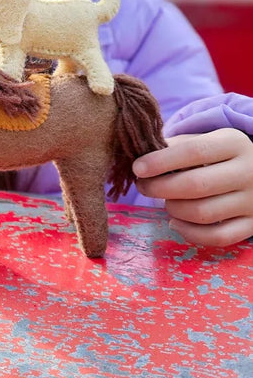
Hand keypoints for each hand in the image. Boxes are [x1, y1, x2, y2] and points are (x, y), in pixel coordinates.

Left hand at [133, 128, 252, 247]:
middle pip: (196, 185)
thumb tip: (141, 161)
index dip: (161, 161)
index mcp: (234, 142)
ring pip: (203, 213)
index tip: (137, 168)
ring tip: (165, 200)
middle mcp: (248, 171)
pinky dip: (190, 233)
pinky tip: (175, 221)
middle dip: (160, 188)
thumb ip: (174, 146)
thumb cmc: (216, 154)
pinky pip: (218, 237)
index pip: (193, 151)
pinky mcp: (252, 225)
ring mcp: (252, 201)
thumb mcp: (202, 140)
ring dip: (173, 209)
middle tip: (143, 186)